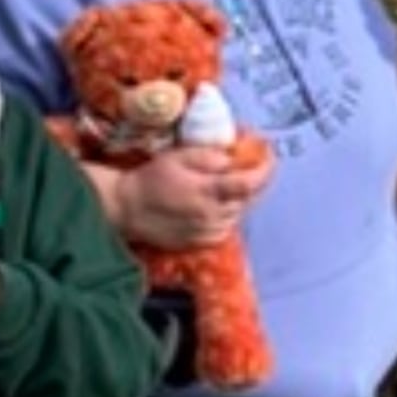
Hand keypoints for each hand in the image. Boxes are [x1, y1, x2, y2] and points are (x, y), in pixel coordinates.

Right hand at [109, 145, 270, 249]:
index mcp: (209, 192)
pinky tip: (217, 202)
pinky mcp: (201, 241)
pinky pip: (226, 226)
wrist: (128, 209)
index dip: (265, 170)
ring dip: (241, 198)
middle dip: (255, 181)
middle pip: (249, 200)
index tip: (269, 155)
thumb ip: (208, 156)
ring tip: (232, 183)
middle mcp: (214, 215)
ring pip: (238, 214)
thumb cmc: (151, 179)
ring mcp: (208, 231)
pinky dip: (228, 213)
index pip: (250, 184)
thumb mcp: (178, 157)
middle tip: (251, 165)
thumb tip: (233, 159)